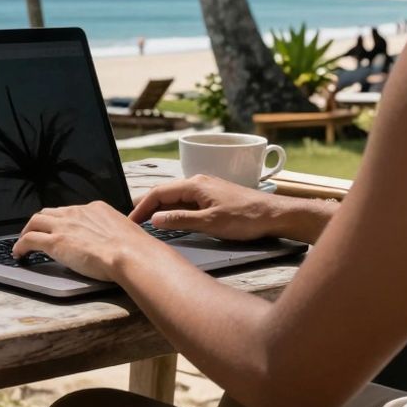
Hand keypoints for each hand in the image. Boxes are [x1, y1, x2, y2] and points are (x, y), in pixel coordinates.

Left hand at [11, 201, 157, 280]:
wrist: (131, 255)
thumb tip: (116, 243)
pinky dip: (21, 245)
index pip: (71, 211)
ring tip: (23, 243)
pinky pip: (30, 239)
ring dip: (27, 231)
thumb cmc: (135, 249)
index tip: (60, 228)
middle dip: (41, 222)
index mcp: (95, 209)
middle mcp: (77, 213)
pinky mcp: (55, 242)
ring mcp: (64, 226)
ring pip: (36, 221)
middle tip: (36, 233)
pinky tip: (19, 253)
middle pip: (50, 212)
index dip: (62, 220)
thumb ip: (114, 233)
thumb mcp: (125, 232)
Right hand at [128, 175, 289, 240]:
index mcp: (194, 184)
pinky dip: (174, 210)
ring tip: (148, 224)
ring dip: (160, 209)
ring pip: (176, 197)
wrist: (275, 215)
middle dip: (147, 206)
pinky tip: (172, 220)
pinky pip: (187, 201)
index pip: (158, 192)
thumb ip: (180, 219)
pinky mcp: (214, 197)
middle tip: (134, 223)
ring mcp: (206, 189)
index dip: (141, 207)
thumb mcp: (210, 223)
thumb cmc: (245, 218)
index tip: (131, 222)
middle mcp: (198, 182)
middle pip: (164, 192)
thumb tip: (154, 218)